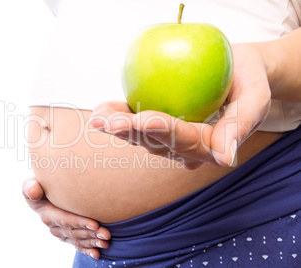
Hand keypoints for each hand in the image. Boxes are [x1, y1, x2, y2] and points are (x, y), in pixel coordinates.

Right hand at [22, 177, 110, 258]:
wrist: (44, 191)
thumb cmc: (40, 185)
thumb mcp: (31, 184)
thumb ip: (30, 187)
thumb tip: (33, 192)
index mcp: (47, 214)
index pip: (65, 220)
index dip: (80, 222)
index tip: (95, 224)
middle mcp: (54, 226)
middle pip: (74, 232)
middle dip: (91, 234)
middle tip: (106, 234)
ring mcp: (61, 233)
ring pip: (78, 239)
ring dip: (93, 242)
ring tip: (106, 242)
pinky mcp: (68, 236)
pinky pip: (78, 245)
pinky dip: (88, 250)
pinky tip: (97, 253)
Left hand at [90, 43, 270, 168]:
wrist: (236, 72)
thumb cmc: (249, 80)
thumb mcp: (256, 98)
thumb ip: (242, 125)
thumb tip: (225, 158)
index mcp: (210, 146)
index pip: (185, 139)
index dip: (164, 130)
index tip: (144, 119)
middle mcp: (186, 148)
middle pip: (157, 142)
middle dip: (131, 133)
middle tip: (109, 123)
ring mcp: (169, 139)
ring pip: (141, 138)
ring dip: (118, 128)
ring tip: (98, 118)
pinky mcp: (157, 125)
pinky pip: (135, 126)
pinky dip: (117, 119)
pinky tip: (100, 113)